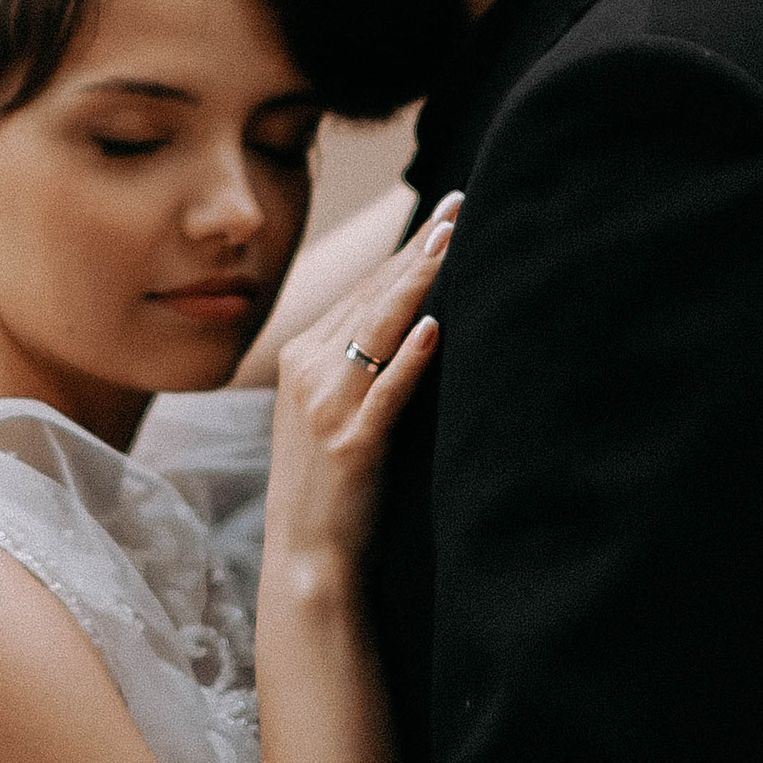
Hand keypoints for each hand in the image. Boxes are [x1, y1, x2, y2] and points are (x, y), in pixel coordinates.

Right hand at [264, 193, 456, 585]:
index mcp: (302, 358)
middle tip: (460, 207)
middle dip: (419, 250)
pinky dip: (411, 358)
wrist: (307, 555)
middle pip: (372, 297)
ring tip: (452, 242)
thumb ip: (358, 363)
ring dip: (418, 282)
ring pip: (378, 330)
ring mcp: (327, 407)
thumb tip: (414, 318)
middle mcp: (309, 372)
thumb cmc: (331, 484)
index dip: (405, 251)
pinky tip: (436, 329)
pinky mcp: (352, 444)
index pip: (363, 291)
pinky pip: (386, 392)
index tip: (444, 217)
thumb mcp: (331, 410)